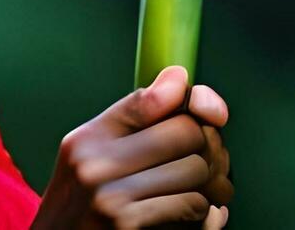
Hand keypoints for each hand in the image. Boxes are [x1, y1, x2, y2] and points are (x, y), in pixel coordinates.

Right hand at [30, 65, 233, 228]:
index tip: (208, 110)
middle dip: (206, 148)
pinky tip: (191, 218)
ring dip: (209, 186)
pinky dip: (203, 215)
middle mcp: (93, 163)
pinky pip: (194, 206)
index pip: (149, 100)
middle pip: (185, 132)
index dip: (190, 100)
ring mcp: (109, 196)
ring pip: (197, 169)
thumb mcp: (93, 162)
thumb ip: (134, 123)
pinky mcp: (128, 226)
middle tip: (208, 164)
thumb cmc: (85, 211)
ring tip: (200, 194)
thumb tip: (179, 78)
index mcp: (86, 140)